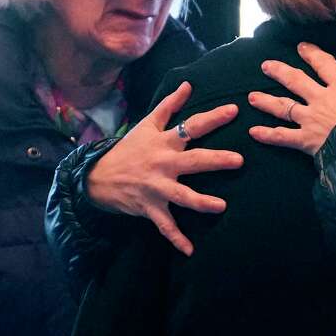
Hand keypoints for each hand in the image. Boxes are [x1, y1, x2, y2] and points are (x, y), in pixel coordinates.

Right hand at [86, 81, 241, 255]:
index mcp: (164, 142)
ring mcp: (156, 188)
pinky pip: (165, 226)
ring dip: (201, 202)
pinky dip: (177, 239)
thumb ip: (170, 105)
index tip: (235, 110)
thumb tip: (189, 84)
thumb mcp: (146, 125)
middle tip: (239, 160)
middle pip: (193, 161)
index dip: (213, 118)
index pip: (192, 126)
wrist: (96, 177)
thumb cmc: (128, 149)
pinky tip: (191, 251)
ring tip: (221, 206)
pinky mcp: (150, 208)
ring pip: (182, 196)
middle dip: (216, 160)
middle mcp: (163, 164)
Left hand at [248, 42, 335, 154]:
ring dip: (266, 101)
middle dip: (280, 72)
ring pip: (283, 107)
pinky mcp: (306, 141)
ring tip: (251, 97)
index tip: (301, 47)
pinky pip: (283, 137)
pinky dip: (268, 136)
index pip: (325, 65)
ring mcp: (311, 120)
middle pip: (296, 82)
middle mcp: (322, 99)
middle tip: (265, 66)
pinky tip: (254, 132)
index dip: (313, 54)